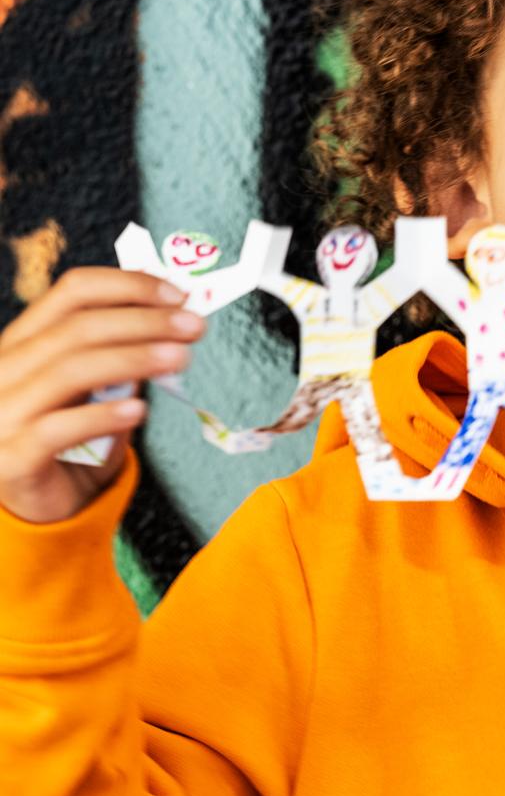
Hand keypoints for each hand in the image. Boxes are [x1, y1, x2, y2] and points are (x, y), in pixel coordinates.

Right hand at [0, 269, 205, 523]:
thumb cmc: (72, 443)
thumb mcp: (95, 392)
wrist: (41, 509)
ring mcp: (2, 413)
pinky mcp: (12, 458)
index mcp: (22, 342)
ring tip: (179, 358)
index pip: (71, 292)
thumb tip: (173, 322)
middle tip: (193, 327)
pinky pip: (57, 429)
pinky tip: (139, 410)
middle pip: (76, 328)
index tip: (178, 295)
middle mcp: (4, 370)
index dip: (127, 286)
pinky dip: (101, 416)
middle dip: (143, 322)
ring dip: (132, 359)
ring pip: (68, 371)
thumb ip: (118, 358)